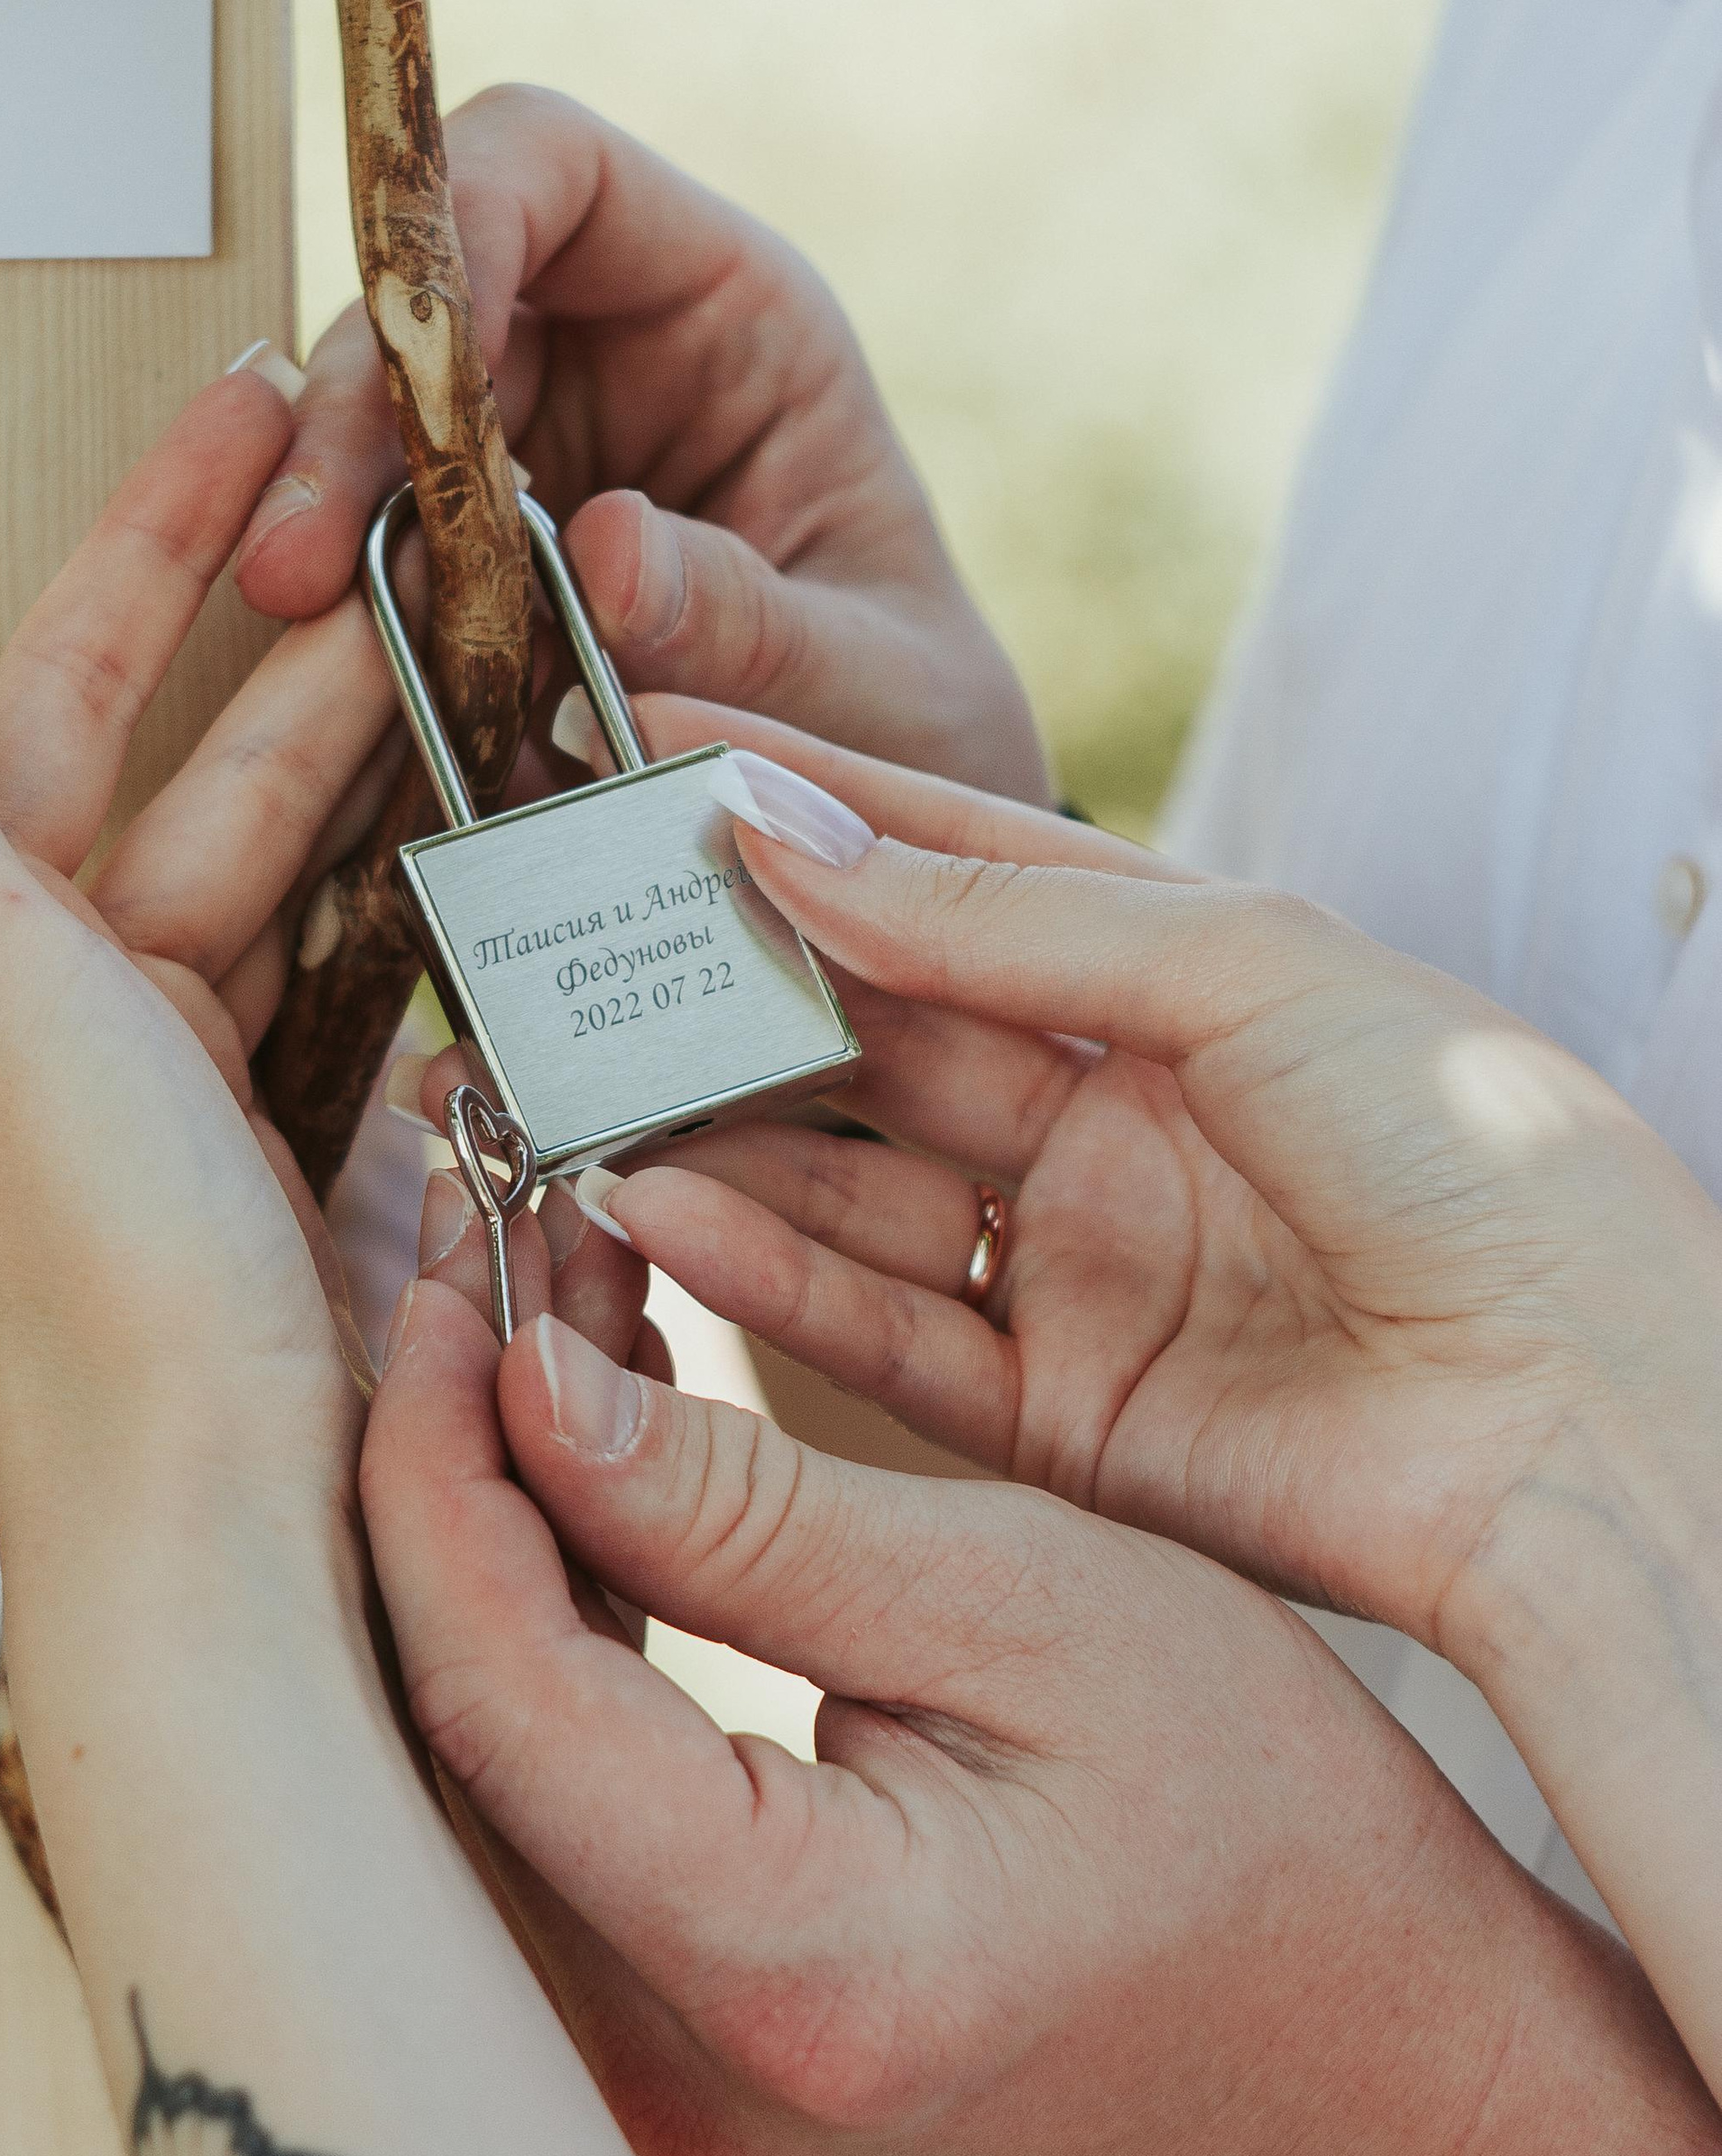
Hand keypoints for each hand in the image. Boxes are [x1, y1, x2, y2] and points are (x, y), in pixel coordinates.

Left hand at [0, 361, 403, 1528]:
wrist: (233, 1515)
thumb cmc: (94, 1266)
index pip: (67, 683)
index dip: (153, 536)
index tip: (254, 400)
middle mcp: (76, 1006)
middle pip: (212, 768)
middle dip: (312, 635)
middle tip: (428, 503)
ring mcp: (203, 1080)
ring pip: (308, 863)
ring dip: (390, 754)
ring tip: (491, 638)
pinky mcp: (314, 1151)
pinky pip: (380, 978)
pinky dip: (437, 897)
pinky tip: (509, 830)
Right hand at [234, 88, 1050, 798]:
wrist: (885, 856)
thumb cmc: (916, 731)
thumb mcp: (873, 687)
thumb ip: (755, 622)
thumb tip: (606, 553)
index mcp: (727, 312)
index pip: (557, 168)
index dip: (458, 222)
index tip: (418, 368)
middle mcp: (600, 361)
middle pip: (417, 314)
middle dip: (347, 426)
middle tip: (293, 573)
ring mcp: (517, 464)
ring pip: (363, 444)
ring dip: (322, 542)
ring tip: (310, 664)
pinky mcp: (459, 580)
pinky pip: (366, 575)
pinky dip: (341, 642)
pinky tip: (338, 721)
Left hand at [360, 1280, 1721, 2155]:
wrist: (1355, 2064)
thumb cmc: (1259, 1818)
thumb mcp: (1032, 1599)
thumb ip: (749, 1517)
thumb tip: (526, 1390)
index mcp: (788, 1968)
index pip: (500, 1697)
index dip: (440, 1471)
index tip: (450, 1287)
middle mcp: (670, 2069)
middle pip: (447, 1732)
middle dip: (444, 1468)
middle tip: (475, 1252)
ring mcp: (649, 2077)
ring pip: (470, 1758)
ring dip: (487, 1525)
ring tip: (535, 1311)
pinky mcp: (658, 2037)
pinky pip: (536, 1800)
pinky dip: (541, 1617)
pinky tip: (577, 1458)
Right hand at [534, 701, 1721, 1676]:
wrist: (1592, 1415)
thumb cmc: (1475, 1148)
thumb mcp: (1242, 967)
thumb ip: (998, 920)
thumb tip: (782, 838)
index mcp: (1171, 975)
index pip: (941, 861)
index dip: (795, 802)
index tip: (637, 740)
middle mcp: (1105, 1113)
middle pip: (870, 1027)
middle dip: (721, 978)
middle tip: (563, 935)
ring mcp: (1076, 1262)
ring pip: (846, 1182)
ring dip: (713, 1135)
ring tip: (570, 1090)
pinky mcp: (1056, 1412)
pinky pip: (876, 1332)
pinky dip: (763, 1275)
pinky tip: (662, 1212)